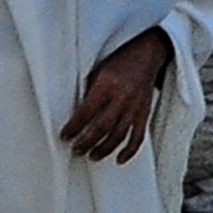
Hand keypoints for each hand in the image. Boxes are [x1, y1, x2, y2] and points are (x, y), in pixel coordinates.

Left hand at [59, 28, 174, 162]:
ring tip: (92, 155)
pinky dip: (129, 150)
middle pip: (102, 127)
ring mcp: (135, 106)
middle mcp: (122, 97)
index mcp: (107, 84)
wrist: (148, 53)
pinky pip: (138, 136)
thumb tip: (76, 114)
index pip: (86, 111)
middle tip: (76, 149)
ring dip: (104, 149)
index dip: (74, 126)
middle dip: (87, 141)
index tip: (64, 135)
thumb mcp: (99, 69)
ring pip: (119, 135)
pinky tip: (119, 159)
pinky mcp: (145, 112)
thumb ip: (90, 91)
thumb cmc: (120, 60)